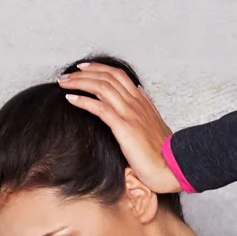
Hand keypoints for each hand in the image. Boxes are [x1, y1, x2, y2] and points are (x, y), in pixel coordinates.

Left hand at [57, 62, 178, 196]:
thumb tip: (140, 93)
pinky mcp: (125, 128)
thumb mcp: (154, 125)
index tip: (84, 68)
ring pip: (102, 87)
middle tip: (67, 74)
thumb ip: (145, 108)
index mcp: (142, 102)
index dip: (99, 69)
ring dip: (79, 82)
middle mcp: (135, 103)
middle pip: (107, 76)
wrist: (173, 167)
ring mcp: (130, 114)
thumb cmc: (163, 154)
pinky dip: (84, 101)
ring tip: (64, 83)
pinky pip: (100, 108)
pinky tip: (71, 99)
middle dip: (84, 72)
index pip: (118, 76)